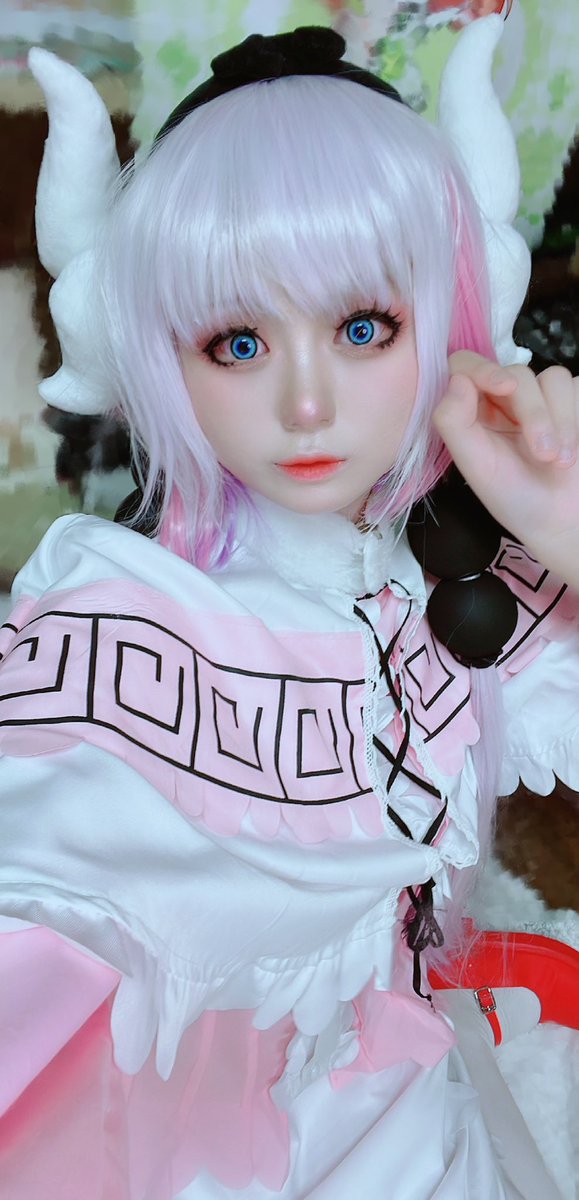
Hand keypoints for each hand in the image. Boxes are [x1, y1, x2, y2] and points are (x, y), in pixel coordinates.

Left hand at [433, 352, 578, 587]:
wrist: (561, 522)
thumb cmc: (514, 499)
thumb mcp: (476, 468)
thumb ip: (454, 422)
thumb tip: (457, 379)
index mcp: (473, 411)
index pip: (466, 366)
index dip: (482, 367)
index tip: (503, 387)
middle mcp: (504, 400)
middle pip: (517, 373)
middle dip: (533, 413)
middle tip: (544, 454)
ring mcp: (541, 400)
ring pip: (552, 378)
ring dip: (560, 420)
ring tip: (560, 460)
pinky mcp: (572, 403)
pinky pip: (576, 387)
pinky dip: (574, 418)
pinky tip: (572, 450)